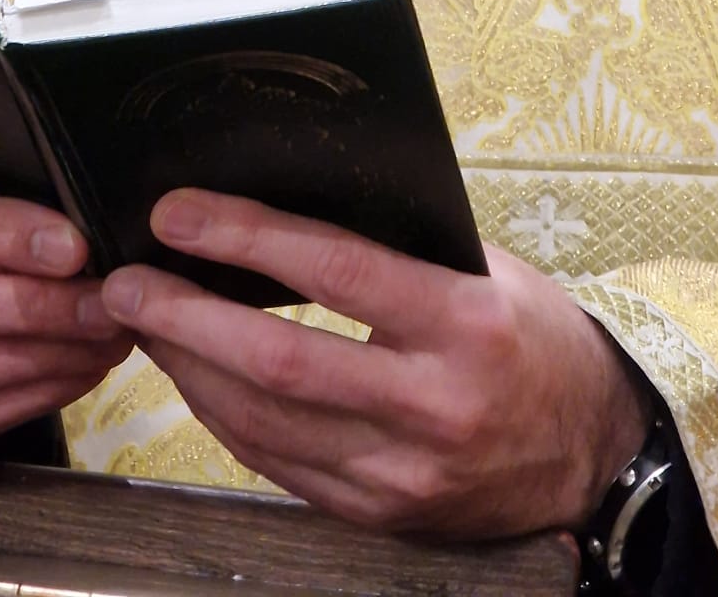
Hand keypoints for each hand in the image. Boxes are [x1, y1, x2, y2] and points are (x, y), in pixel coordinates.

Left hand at [100, 190, 649, 539]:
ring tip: (144, 322)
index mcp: (463, 322)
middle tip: (124, 281)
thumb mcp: (483, 269)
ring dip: (188, 370)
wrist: (593, 451)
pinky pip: (279, 466)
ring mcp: (404, 471)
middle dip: (185, 317)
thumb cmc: (531, 335)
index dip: (246, 238)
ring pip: (264, 424)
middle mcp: (432, 403)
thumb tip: (280, 204)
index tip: (179, 213)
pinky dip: (224, 418)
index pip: (334, 271)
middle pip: (279, 362)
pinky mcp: (382, 513)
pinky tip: (194, 378)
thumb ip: (395, 246)